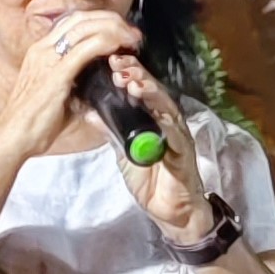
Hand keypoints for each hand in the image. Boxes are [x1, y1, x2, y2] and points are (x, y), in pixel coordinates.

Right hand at [0, 6, 141, 161]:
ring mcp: (48, 58)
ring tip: (132, 39)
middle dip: (111, 20)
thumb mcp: (56, 95)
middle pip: (81, 18)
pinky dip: (107, 42)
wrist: (12, 137)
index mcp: (41, 50)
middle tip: (133, 33)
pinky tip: (121, 47)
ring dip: (114, 29)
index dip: (100, 21)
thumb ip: (74, 85)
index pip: (73, 22)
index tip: (120, 32)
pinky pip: (86, 48)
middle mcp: (43, 48)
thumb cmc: (33, 123)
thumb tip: (96, 88)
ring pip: (86, 27)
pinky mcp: (56, 73)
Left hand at [98, 53, 210, 242]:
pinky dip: (166, 123)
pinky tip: (156, 112)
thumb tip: (90, 111)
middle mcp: (167, 121)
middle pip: (153, 91)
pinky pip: (176, 134)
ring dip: (150, 92)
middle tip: (117, 64)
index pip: (140, 88)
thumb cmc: (150, 180)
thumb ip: (110, 130)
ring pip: (165, 107)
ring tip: (132, 81)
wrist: (169, 212)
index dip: (127, 72)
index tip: (109, 61)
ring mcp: (177, 135)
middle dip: (136, 74)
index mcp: (152, 118)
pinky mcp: (184, 152)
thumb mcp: (122, 152)